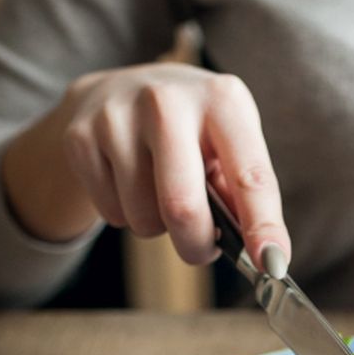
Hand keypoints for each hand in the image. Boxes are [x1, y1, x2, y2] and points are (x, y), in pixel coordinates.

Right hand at [3, 63, 289, 273]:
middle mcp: (168, 100)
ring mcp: (117, 116)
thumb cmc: (192, 129)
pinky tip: (130, 183)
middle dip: (196, 245)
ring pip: (143, 218)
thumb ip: (245, 192)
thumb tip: (263, 253)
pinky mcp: (79, 137)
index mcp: (222, 100)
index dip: (263, 226)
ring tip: (161, 195)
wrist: (119, 90)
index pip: (250, 175)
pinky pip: (111, 214)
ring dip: (159, 227)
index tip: (273, 265)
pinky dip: (127, 215)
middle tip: (201, 249)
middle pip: (182, 206)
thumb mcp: (229, 142)